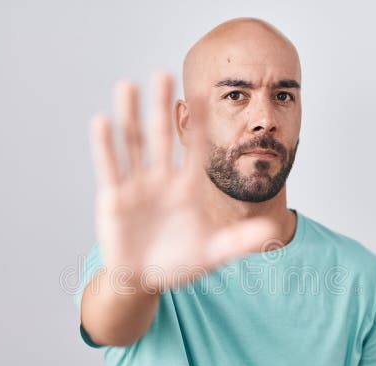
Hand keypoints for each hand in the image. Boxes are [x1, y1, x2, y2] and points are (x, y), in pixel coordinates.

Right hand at [89, 72, 277, 292]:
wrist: (144, 280)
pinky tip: (102, 121)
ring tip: (128, 86)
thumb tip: (272, 232)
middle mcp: (162, 180)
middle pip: (162, 137)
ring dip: (130, 116)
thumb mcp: (214, 253)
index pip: (196, 150)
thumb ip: (240, 241)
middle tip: (163, 74)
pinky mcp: (114, 198)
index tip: (205, 96)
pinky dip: (105, 146)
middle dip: (163, 107)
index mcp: (188, 189)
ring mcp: (137, 186)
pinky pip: (110, 167)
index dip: (200, 125)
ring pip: (133, 144)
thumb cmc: (179, 264)